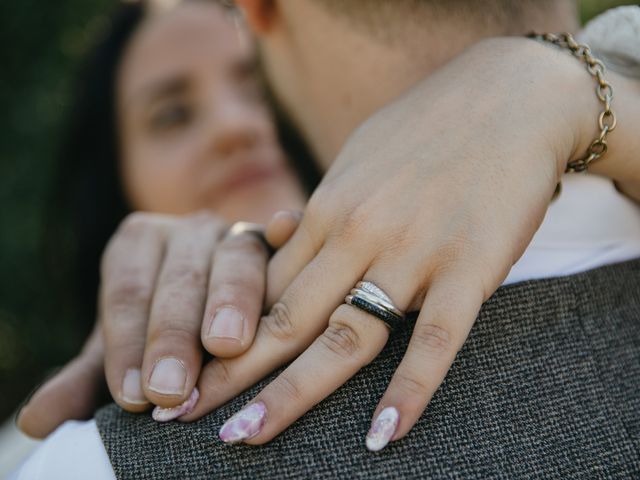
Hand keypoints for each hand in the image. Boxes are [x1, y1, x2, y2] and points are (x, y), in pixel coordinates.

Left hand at [17, 209, 299, 437]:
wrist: (216, 293)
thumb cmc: (166, 327)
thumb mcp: (127, 349)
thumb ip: (89, 378)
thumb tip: (37, 422)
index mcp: (141, 241)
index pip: (128, 290)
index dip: (128, 342)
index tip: (134, 396)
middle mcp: (191, 229)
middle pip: (180, 276)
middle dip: (173, 334)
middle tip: (169, 389)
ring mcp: (238, 231)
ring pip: (236, 258)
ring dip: (231, 301)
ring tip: (227, 346)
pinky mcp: (282, 239)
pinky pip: (288, 240)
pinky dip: (288, 242)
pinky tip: (289, 262)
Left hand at [181, 37, 639, 448]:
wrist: (508, 95)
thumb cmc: (425, 128)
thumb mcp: (357, 159)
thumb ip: (323, 209)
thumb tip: (285, 238)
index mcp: (328, 209)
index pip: (263, 287)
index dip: (219, 332)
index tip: (189, 366)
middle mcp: (358, 234)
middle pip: (284, 318)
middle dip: (229, 371)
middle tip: (179, 414)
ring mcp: (413, 253)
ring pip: (344, 336)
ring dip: (291, 393)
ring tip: (245, 436)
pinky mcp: (470, 268)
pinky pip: (435, 340)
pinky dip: (410, 390)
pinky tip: (384, 435)